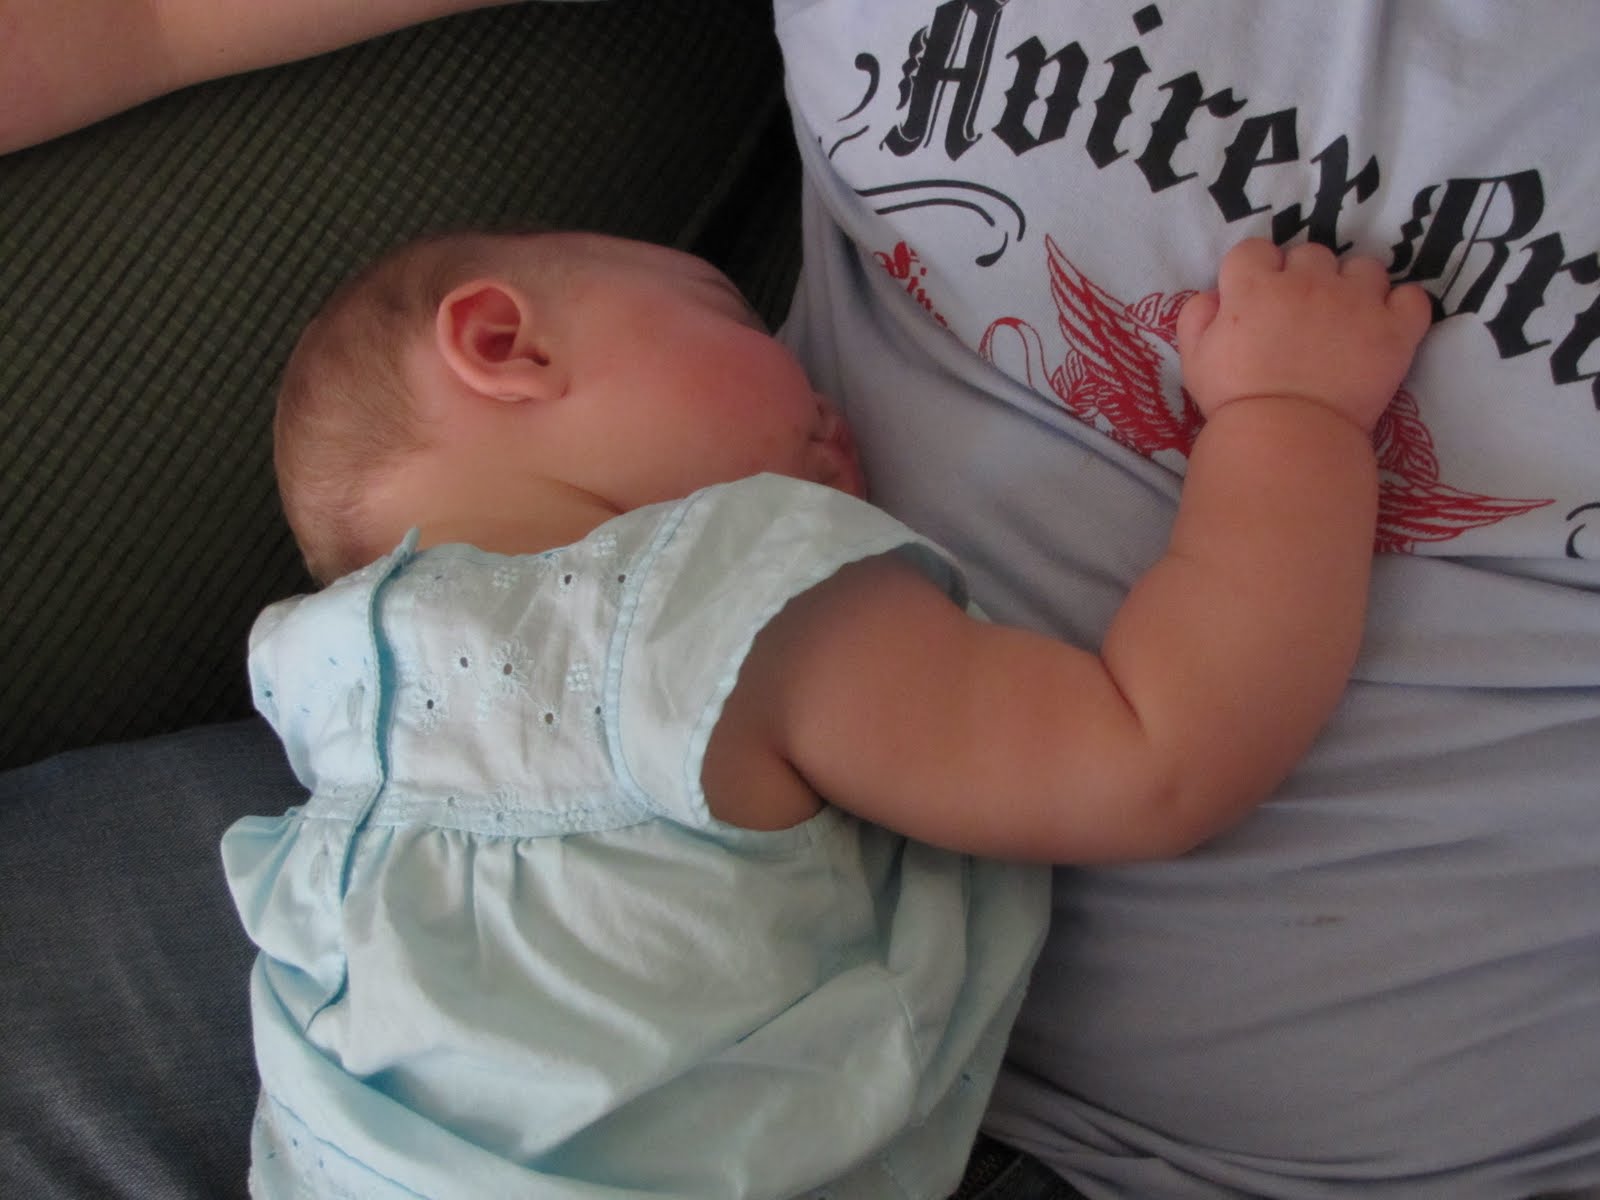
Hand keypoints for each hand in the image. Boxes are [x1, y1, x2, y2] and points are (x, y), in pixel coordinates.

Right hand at [1176, 239, 1433, 432]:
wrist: (1285, 439)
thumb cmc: (1234, 401)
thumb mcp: (1195, 359)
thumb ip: (1197, 316)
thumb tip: (1215, 295)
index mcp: (1255, 287)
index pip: (1254, 250)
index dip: (1254, 273)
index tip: (1257, 301)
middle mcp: (1307, 282)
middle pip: (1310, 254)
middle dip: (1304, 278)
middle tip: (1300, 317)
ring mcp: (1356, 302)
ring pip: (1363, 267)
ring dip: (1354, 287)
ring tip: (1346, 321)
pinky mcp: (1394, 329)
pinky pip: (1412, 297)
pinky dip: (1401, 307)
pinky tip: (1386, 325)